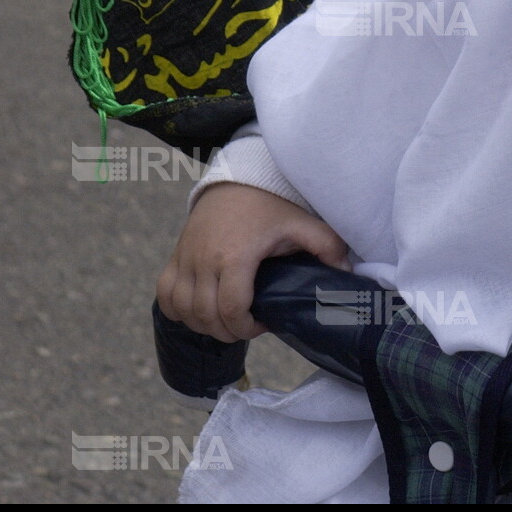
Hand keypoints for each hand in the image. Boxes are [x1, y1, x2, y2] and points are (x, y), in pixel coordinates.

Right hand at [156, 183, 348, 341]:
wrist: (237, 179)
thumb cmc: (271, 204)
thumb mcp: (303, 222)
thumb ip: (327, 247)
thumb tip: (346, 275)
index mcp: (236, 255)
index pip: (231, 309)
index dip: (246, 327)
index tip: (264, 324)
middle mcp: (204, 259)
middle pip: (206, 315)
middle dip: (228, 332)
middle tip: (248, 326)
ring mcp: (186, 258)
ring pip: (182, 310)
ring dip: (203, 325)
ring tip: (227, 321)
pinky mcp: (176, 255)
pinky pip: (165, 295)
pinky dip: (178, 310)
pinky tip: (200, 312)